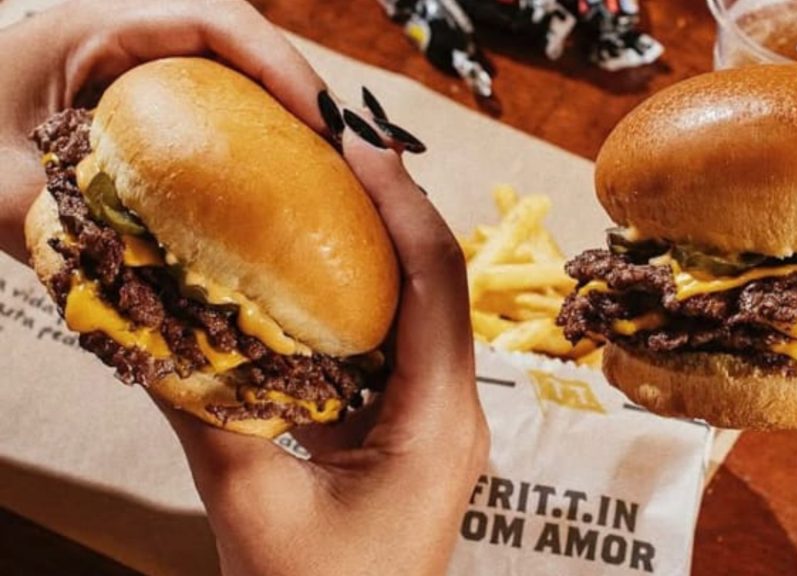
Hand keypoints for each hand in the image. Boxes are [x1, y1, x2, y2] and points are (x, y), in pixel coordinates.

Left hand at [0, 0, 325, 261]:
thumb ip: (66, 232)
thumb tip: (154, 292)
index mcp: (95, 24)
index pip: (217, 20)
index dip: (285, 67)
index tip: (330, 127)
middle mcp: (126, 34)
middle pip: (243, 45)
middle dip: (304, 96)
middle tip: (351, 163)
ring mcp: (137, 66)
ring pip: (236, 76)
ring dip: (286, 120)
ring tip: (330, 180)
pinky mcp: (139, 100)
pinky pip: (214, 108)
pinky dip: (255, 141)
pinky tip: (276, 191)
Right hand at [165, 128, 488, 575]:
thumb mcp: (251, 507)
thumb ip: (206, 417)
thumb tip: (157, 333)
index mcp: (438, 424)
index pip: (436, 283)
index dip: (401, 203)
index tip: (357, 146)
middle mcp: (454, 414)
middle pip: (436, 285)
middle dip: (390, 211)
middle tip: (331, 154)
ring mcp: (438, 424)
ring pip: (419, 312)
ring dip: (376, 252)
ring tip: (320, 197)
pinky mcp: (412, 435)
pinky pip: (395, 350)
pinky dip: (358, 304)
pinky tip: (308, 282)